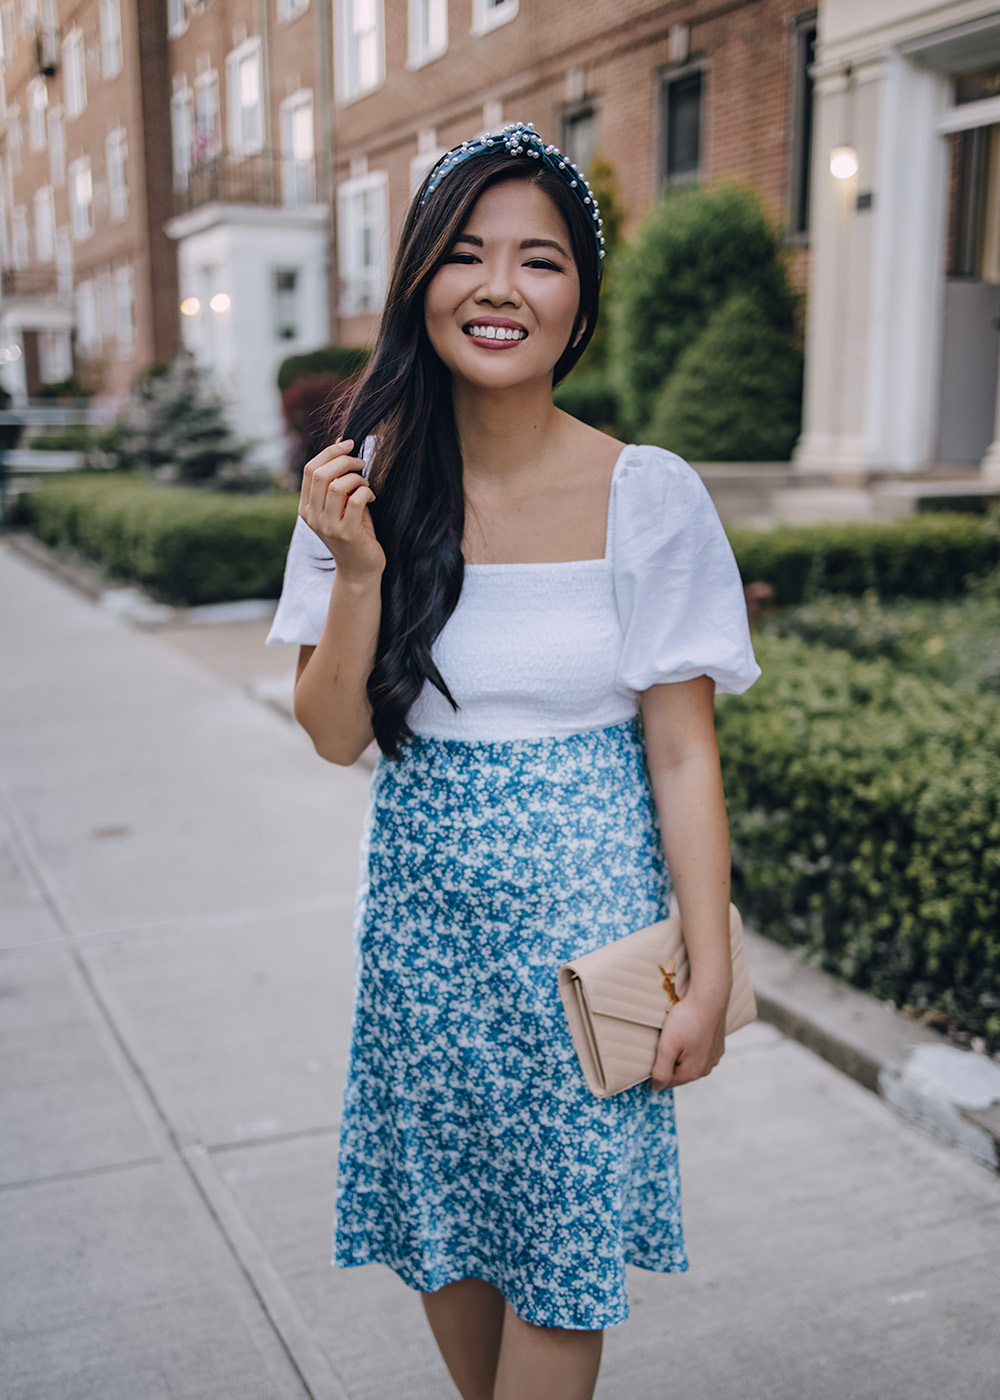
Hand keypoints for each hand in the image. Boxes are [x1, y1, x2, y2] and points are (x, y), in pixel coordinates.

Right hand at [299, 440, 384, 582]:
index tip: (349, 444)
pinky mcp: (346, 533)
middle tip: (361, 463)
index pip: (310, 469)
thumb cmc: (354, 532)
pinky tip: (370, 497)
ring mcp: (327, 526)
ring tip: (365, 484)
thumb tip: (341, 444)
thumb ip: (337, 480)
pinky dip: (365, 492)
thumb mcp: (340, 505)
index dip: (330, 452)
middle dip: (344, 461)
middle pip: (321, 474)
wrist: (359, 569)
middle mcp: (312, 516)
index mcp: (306, 507)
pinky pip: (354, 500)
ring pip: (336, 485)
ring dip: (356, 478)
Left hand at [649, 992, 726, 1090]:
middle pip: (679, 1071)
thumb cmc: (687, 1020)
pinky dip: (692, 1043)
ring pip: (689, 1060)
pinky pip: (699, 1050)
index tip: (655, 1050)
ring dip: (681, 1051)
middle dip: (670, 1059)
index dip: (657, 1067)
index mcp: (693, 1072)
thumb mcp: (667, 1046)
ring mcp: (714, 1056)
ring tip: (678, 1033)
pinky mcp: (717, 1044)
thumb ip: (661, 1071)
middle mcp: (706, 1068)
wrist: (709, 997)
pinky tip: (689, 1030)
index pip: (667, 1081)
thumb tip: (656, 1087)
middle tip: (667, 1038)